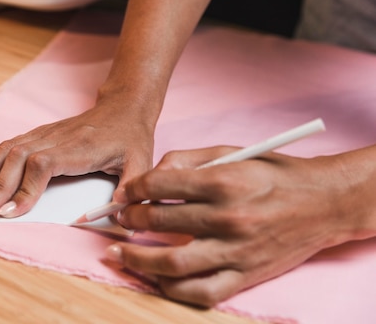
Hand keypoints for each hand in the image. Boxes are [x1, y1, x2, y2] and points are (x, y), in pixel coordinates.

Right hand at [0, 98, 155, 217]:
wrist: (123, 107)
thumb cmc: (131, 138)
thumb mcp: (142, 162)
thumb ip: (134, 187)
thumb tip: (122, 214)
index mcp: (80, 148)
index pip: (44, 165)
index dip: (25, 188)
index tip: (9, 212)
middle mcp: (56, 138)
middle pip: (17, 158)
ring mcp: (44, 133)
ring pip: (7, 150)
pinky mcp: (37, 134)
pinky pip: (7, 145)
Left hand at [106, 146, 375, 306]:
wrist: (323, 203)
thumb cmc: (275, 175)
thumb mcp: (233, 153)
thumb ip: (188, 159)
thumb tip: (150, 176)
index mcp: (224, 181)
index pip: (160, 184)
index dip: (134, 188)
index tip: (126, 193)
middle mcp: (229, 217)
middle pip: (160, 220)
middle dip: (131, 218)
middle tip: (122, 218)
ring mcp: (236, 251)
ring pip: (173, 263)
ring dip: (138, 258)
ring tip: (121, 252)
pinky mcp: (245, 275)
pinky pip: (200, 292)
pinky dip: (171, 288)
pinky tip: (155, 278)